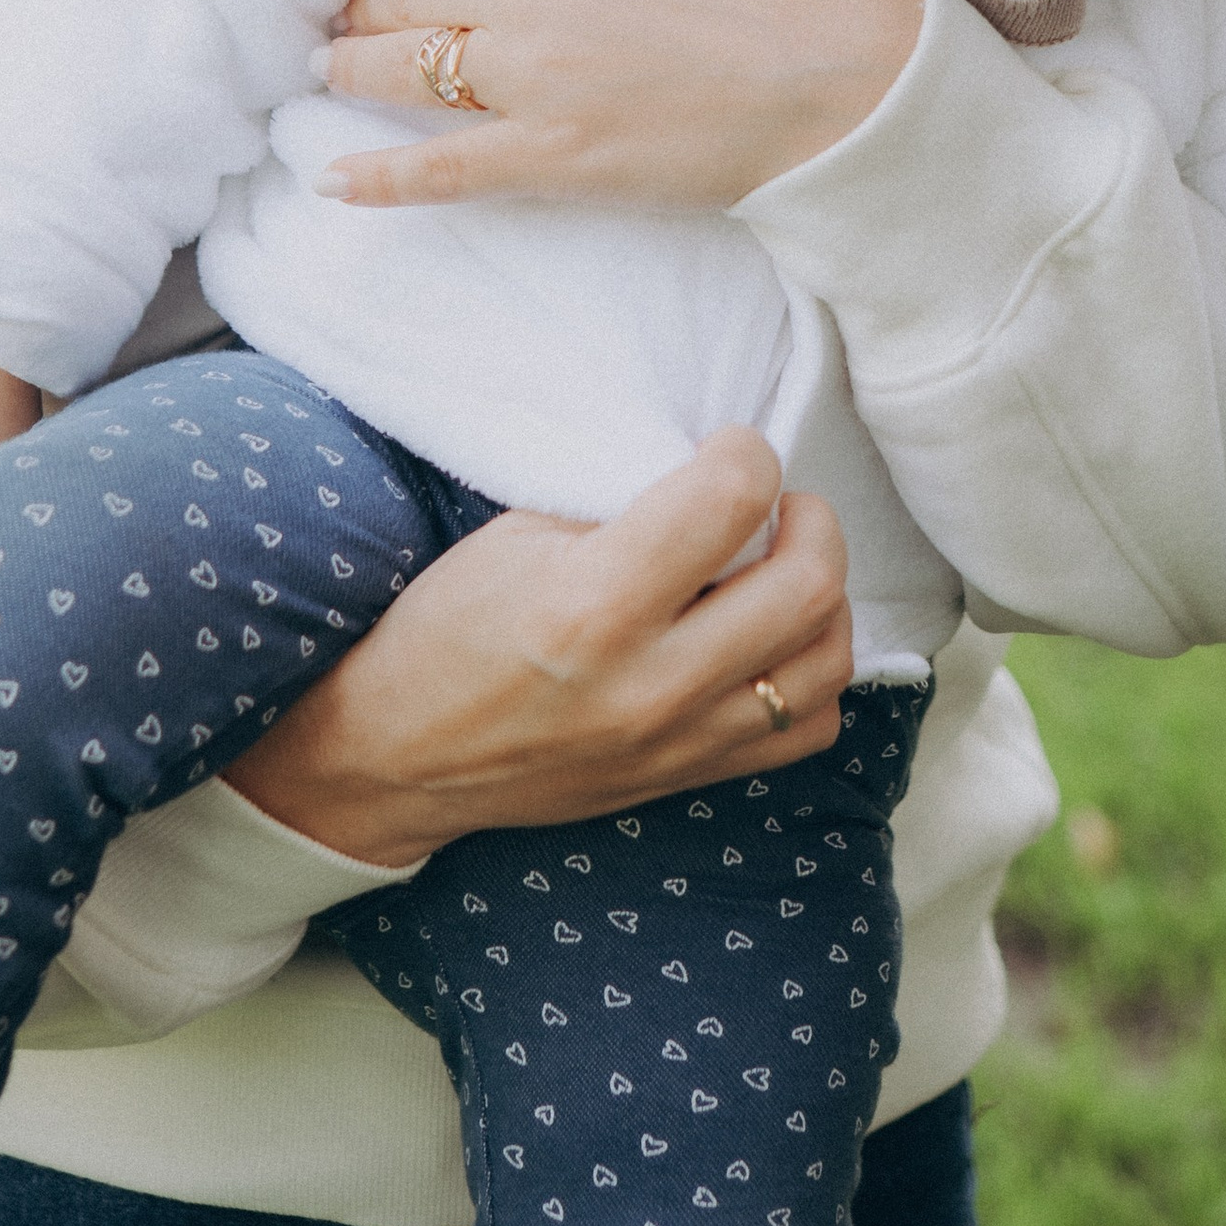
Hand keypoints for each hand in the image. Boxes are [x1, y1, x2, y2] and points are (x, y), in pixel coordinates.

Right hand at [222, 429, 855, 866]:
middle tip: (773, 501)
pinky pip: (809, 728)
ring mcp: (677, 742)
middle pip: (808, 583)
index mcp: (594, 603)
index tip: (725, 446)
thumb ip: (623, 502)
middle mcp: (650, 682)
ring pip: (826, 661)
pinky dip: (811, 673)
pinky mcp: (689, 779)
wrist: (399, 754)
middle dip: (809, 517)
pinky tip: (771, 637)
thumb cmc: (448, 628)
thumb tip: (713, 470)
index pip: (731, 498)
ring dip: (823, 594)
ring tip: (781, 564)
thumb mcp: (517, 536)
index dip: (744, 450)